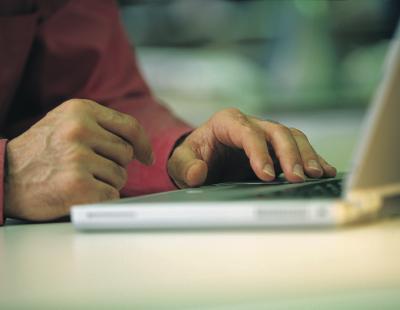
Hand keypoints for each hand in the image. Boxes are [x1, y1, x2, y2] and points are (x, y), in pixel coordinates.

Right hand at [5, 99, 152, 220]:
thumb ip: (100, 127)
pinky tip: (78, 193)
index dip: (143, 144)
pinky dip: (100, 198)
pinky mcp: (78, 185)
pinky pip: (111, 194)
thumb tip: (138, 145)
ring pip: (120, 176)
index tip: (146, 157)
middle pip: (126, 154)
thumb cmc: (40, 153)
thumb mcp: (66, 124)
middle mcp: (80, 130)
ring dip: (106, 182)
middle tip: (88, 168)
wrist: (4, 177)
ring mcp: (78, 157)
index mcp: (80, 111)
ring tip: (78, 179)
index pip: (130, 127)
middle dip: (114, 165)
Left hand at [168, 108, 335, 187]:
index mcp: (227, 122)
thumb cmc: (193, 156)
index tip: (267, 175)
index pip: (247, 133)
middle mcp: (250, 124)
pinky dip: (312, 158)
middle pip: (276, 132)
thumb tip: (197, 173)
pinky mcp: (275, 147)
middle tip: (298, 177)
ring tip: (316, 174)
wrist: (202, 156)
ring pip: (292, 137)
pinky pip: (298, 147)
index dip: (259, 153)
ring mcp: (265, 134)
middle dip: (290, 154)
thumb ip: (186, 166)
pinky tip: (324, 170)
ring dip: (306, 155)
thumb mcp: (180, 162)